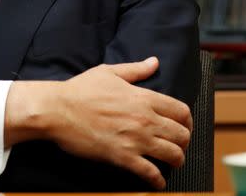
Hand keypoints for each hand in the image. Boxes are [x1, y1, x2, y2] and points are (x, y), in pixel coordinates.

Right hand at [5, 57, 191, 189]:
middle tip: (179, 145)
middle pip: (182, 134)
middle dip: (184, 142)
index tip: (184, 126)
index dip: (187, 121)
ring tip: (172, 163)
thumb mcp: (109, 72)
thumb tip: (154, 62)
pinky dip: (157, 181)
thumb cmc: (80, 90)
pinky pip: (150, 173)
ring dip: (177, 161)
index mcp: (143, 97)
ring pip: (173, 155)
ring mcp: (135, 139)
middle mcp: (145, 119)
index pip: (181, 111)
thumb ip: (136, 69)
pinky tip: (157, 183)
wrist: (58, 110)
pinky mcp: (122, 157)